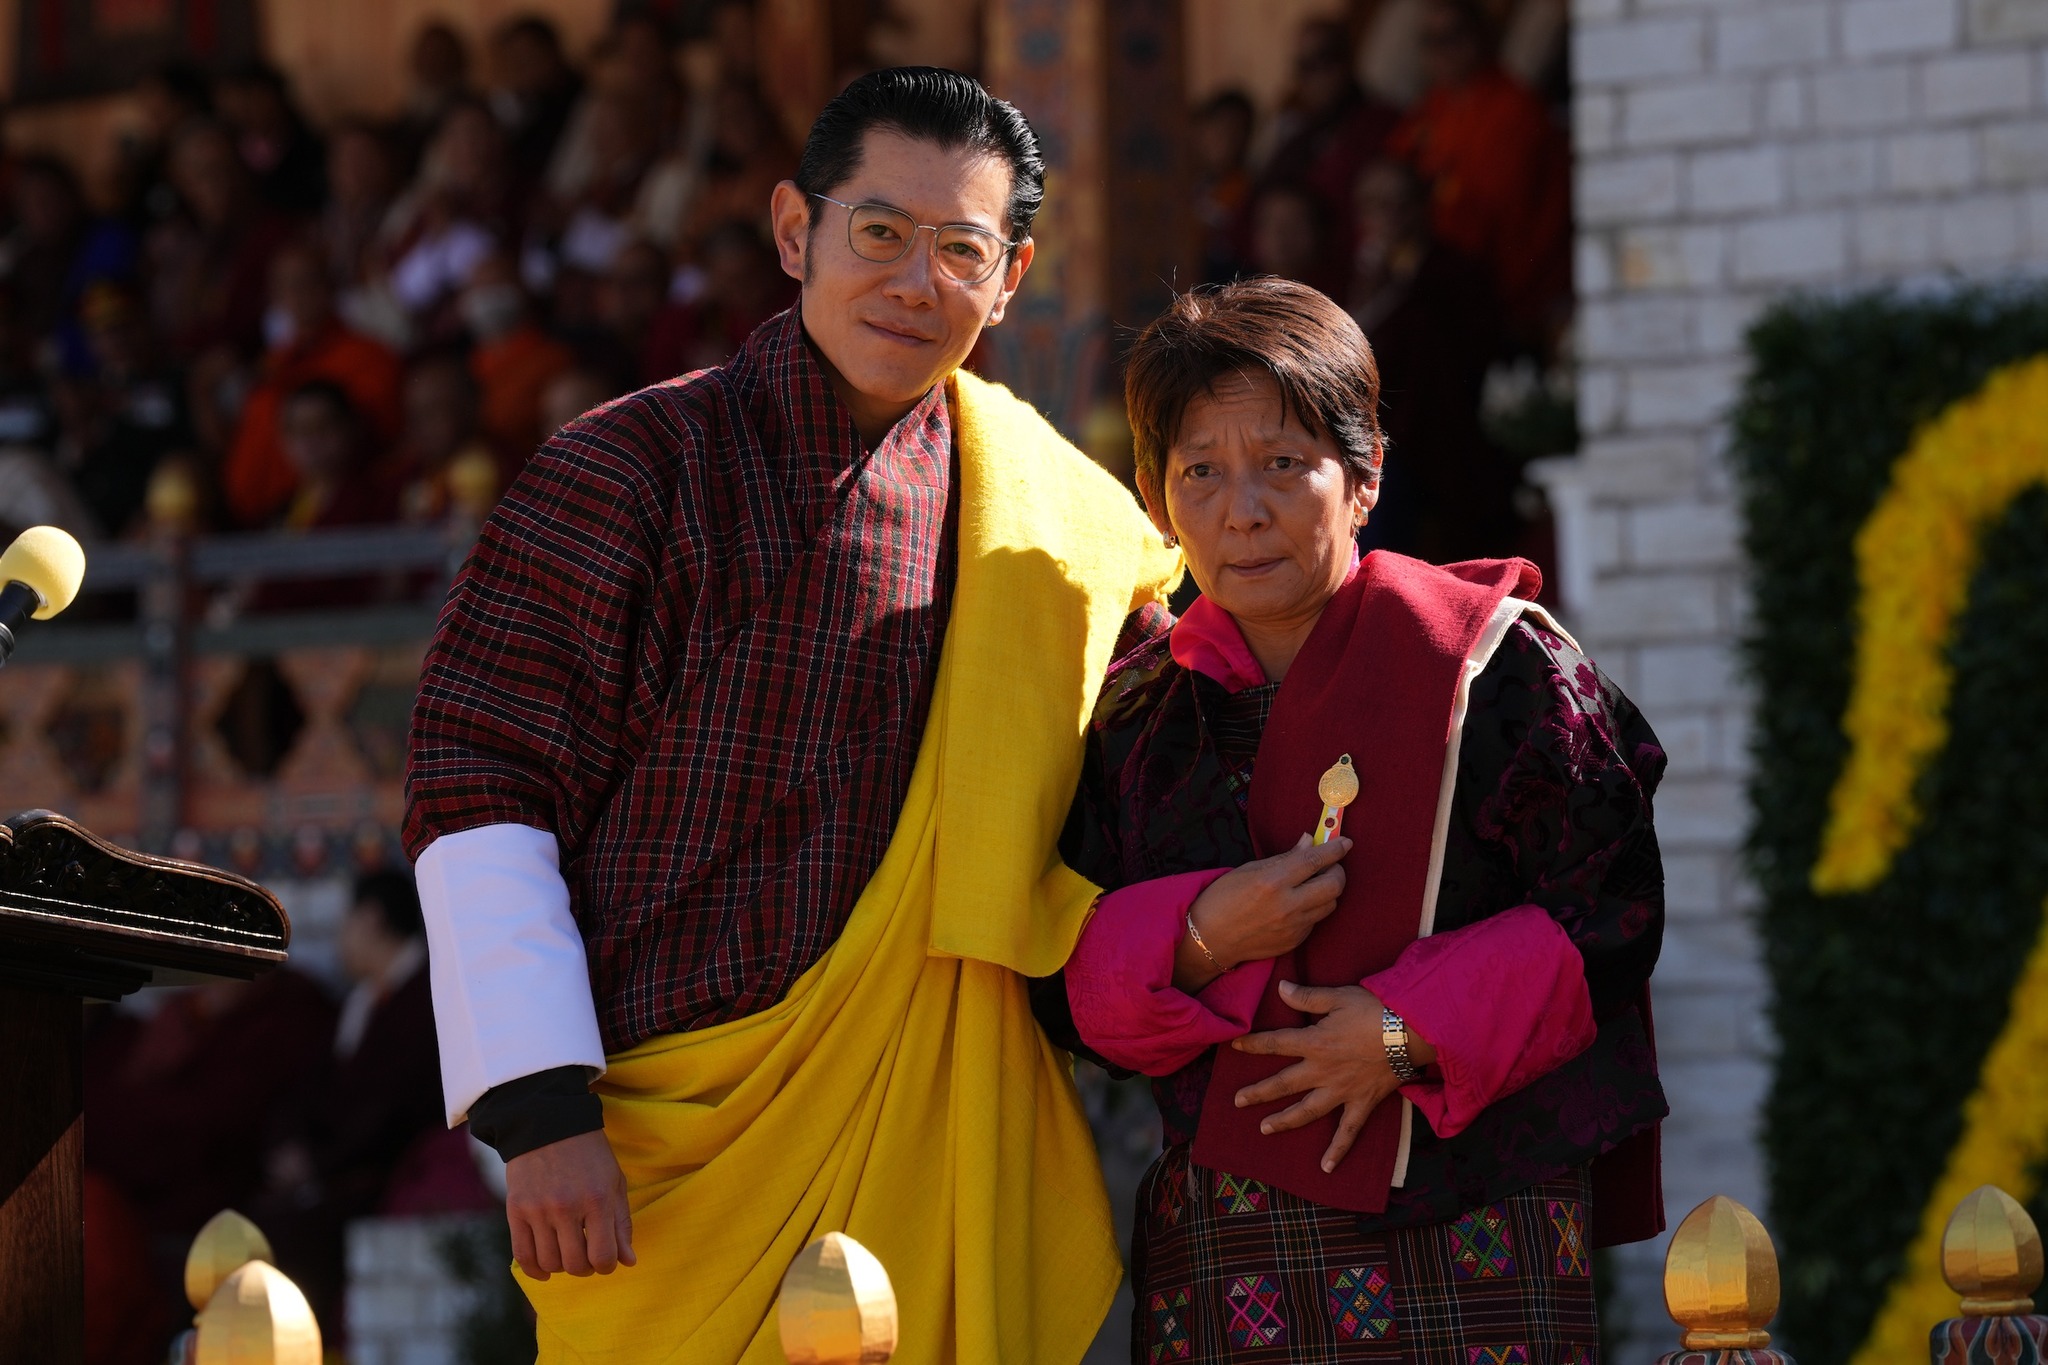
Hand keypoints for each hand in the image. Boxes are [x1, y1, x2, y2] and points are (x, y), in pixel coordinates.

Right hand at [505, 1129, 636, 1279]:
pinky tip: (545, 1270)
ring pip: (549, 1263)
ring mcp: (538, 1210)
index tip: (607, 1259)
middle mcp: (567, 1207)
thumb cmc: (589, 1153)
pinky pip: (522, 1255)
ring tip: (567, 1253)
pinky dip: (534, 1269)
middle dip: (586, 1268)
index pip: (603, 1256)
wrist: (548, 1123)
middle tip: (587, 1255)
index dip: (608, 1265)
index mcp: (597, 1199)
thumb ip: (622, 1224)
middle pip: (575, 1264)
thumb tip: (629, 1262)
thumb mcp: (614, 1182)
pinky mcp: (516, 1210)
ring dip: (561, 1267)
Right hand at [1174, 835, 1350, 991]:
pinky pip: (1315, 921)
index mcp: (1273, 881)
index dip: (1335, 848)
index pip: (1315, 860)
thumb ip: (1285, 858)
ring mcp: (1293, 926)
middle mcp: (1287, 905)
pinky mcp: (1295, 941)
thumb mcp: (1250, 870)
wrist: (1210, 938)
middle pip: (1334, 885)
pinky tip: (1297, 904)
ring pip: (1330, 904)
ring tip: (1313, 884)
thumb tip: (1310, 841)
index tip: (1345, 842)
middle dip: (1338, 871)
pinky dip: (1313, 908)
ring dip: (1328, 891)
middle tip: (1331, 865)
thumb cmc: (1223, 898)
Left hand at [1230, 981, 1434, 1173]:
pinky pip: (1348, 1131)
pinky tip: (1326, 1167)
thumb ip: (1307, 997)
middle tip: (1237, 1100)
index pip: (1276, 1044)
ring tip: (1264, 1129)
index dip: (1254, 1044)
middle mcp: (1322, 1071)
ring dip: (1284, 1121)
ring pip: (1306, 1111)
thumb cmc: (1375, 1010)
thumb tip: (1280, 987)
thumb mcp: (1338, 997)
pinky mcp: (1362, 1103)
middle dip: (1258, 1092)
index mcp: (1314, 1043)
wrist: (1411, 1032)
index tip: (1235, 1046)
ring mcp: (1341, 1091)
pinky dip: (1338, 1150)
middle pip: (1284, 1083)